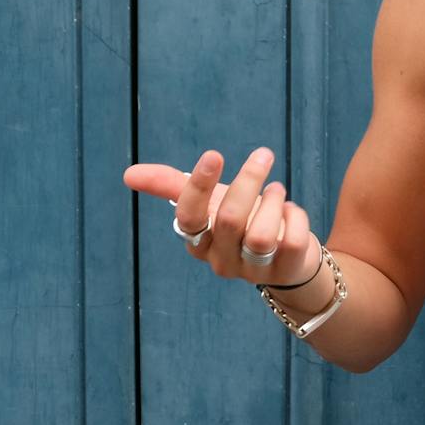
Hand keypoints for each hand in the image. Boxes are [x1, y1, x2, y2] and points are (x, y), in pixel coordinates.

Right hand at [122, 147, 323, 286]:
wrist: (285, 257)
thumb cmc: (241, 222)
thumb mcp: (210, 201)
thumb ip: (172, 186)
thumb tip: (128, 174)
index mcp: (198, 242)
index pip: (190, 218)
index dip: (199, 186)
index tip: (214, 154)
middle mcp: (221, 261)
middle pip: (230, 220)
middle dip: (248, 180)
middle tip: (263, 155)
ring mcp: (254, 270)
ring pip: (261, 235)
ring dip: (273, 201)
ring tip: (276, 190)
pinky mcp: (286, 270)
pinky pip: (293, 240)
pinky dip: (296, 216)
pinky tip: (290, 211)